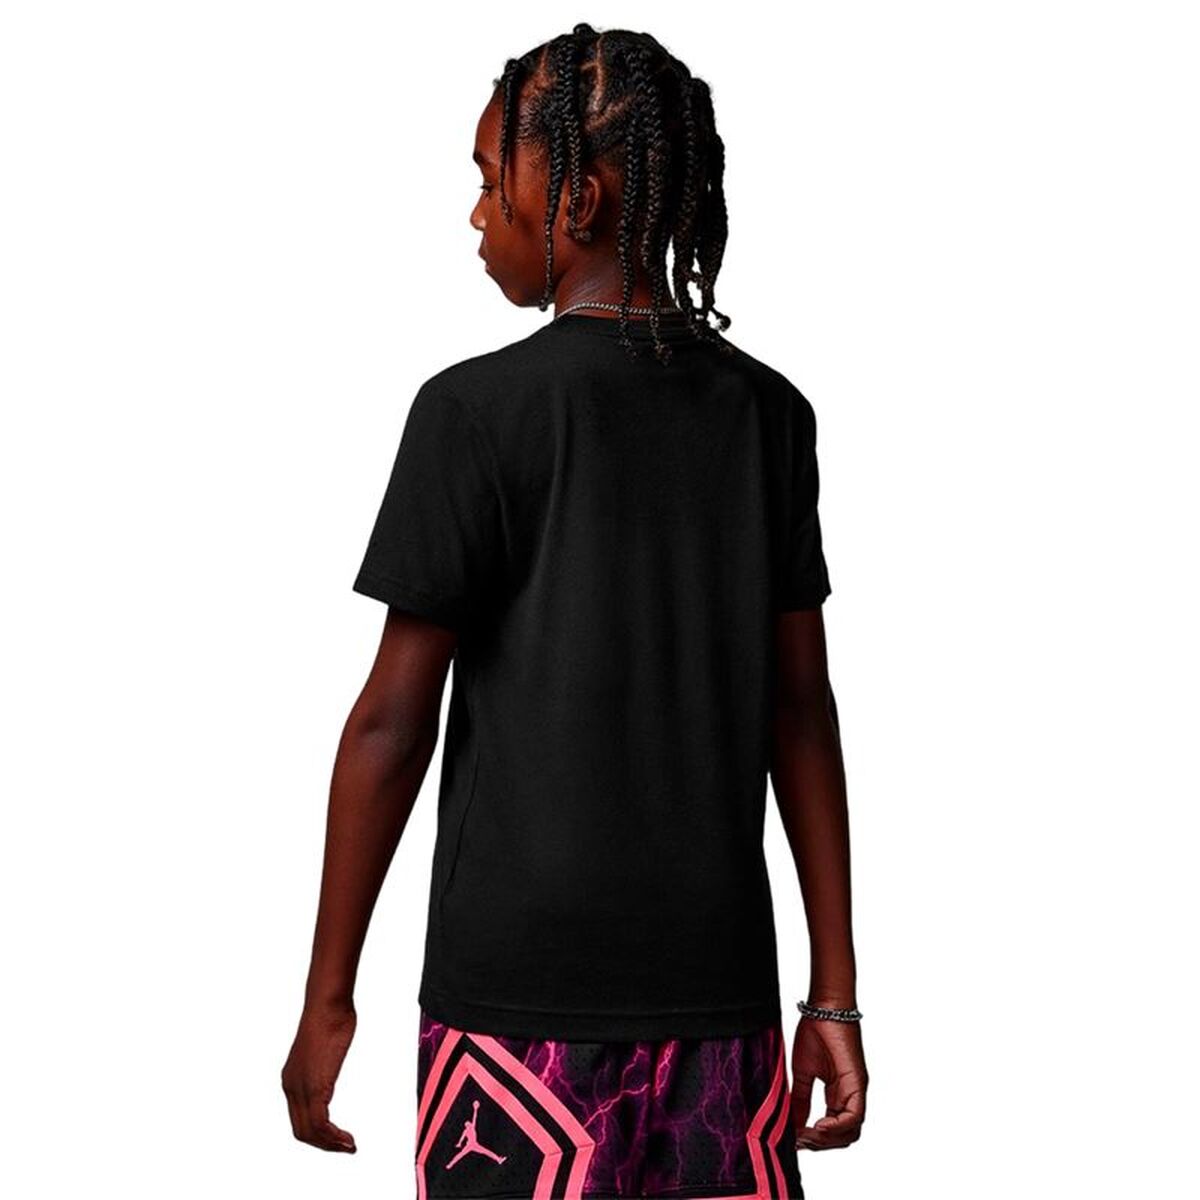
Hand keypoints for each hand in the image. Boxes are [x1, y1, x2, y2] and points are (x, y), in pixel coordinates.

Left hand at [281, 1000, 357, 1151]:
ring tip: (349, 1147)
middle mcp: (291, 1087)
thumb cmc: (330, 1016)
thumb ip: (322, 1062)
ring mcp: (301, 1088)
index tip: (337, 1137)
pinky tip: (347, 1137)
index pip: (298, 1119)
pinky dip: (333, 1136)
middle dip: (324, 1145)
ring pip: (309, 1132)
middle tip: (345, 1148)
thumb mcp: (323, 1047)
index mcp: (291, 1079)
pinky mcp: (315, 1086)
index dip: (317, 1133)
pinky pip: (320, 1123)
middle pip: (301, 1131)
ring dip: (330, 1145)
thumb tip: (329, 1058)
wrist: (327, 1003)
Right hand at [790, 1014, 867, 1150]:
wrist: (824, 1009)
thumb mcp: (803, 1072)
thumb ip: (801, 1099)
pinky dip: (837, 1127)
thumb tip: (793, 1123)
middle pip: (844, 1137)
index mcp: (839, 1094)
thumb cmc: (815, 1032)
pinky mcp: (858, 1083)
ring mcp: (856, 1091)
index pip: (833, 1130)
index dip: (815, 1140)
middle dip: (821, 1144)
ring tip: (806, 1135)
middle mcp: (851, 1096)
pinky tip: (817, 1126)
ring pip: (852, 1132)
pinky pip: (854, 1116)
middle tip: (799, 1141)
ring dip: (828, 1139)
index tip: (794, 1140)